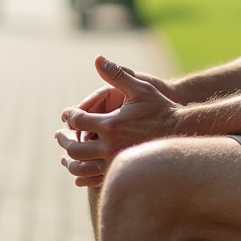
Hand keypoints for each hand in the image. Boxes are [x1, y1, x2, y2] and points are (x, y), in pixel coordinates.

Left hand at [55, 55, 179, 186]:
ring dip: (69, 162)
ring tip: (64, 157)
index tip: (66, 114)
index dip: (69, 116)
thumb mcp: (140, 88)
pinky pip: (94, 181)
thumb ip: (117, 75)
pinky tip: (78, 174)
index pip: (78, 121)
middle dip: (63, 140)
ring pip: (81, 168)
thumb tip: (98, 59)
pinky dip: (82, 178)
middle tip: (58, 135)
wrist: (181, 133)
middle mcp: (110, 146)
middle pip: (74, 148)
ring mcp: (115, 162)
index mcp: (111, 124)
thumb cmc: (160, 108)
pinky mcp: (121, 173)